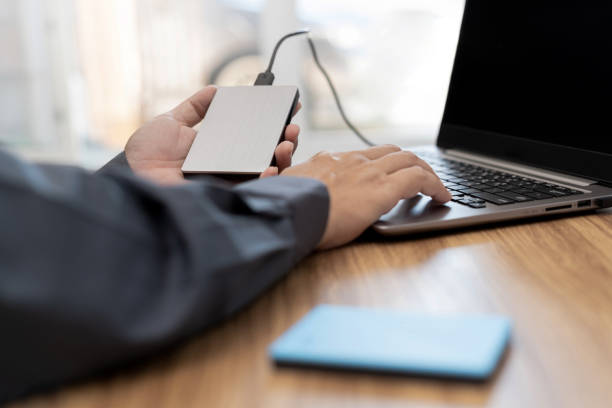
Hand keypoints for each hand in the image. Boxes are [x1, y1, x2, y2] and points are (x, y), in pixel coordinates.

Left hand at [124, 86, 299, 184]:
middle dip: (285, 141)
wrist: (131, 174)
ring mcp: (228, 181)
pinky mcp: (223, 196)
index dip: (274, 124)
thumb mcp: (171, 122)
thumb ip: (194, 108)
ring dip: (282, 159)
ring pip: (265, 173)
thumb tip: (215, 89)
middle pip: (267, 155)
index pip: (255, 135)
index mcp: (220, 147)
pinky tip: (269, 169)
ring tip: (285, 144)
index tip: (289, 107)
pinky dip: (264, 180)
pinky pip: (250, 190)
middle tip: (291, 128)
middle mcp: (229, 165)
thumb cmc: (147, 152)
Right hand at [281, 145, 451, 248]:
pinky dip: (435, 185)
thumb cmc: (284, 207)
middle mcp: (352, 161)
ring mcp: (368, 173)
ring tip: (436, 186)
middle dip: (411, 162)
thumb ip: (286, 179)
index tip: (390, 172)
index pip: (365, 155)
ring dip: (427, 171)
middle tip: (422, 175)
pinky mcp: (382, 189)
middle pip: (392, 152)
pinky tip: (442, 197)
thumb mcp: (282, 188)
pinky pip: (419, 179)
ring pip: (410, 160)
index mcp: (330, 160)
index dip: (384, 162)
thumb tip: (276, 176)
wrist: (287, 213)